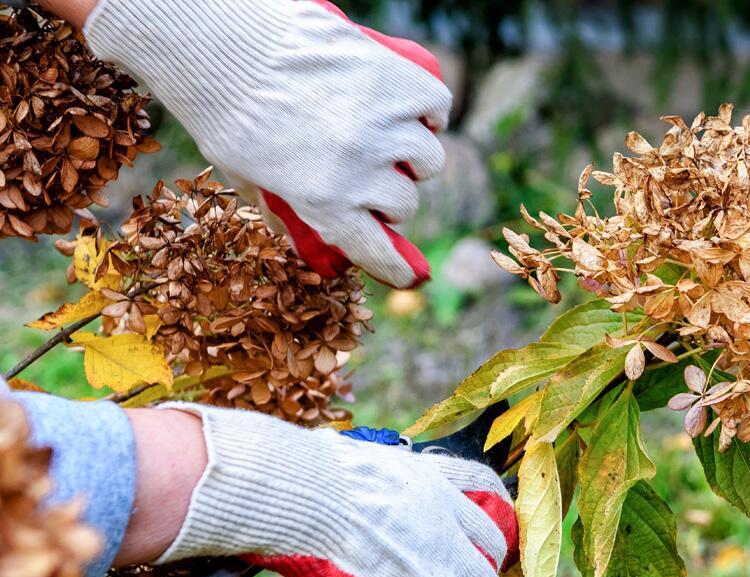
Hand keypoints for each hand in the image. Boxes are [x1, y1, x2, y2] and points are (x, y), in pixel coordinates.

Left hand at [83, 0, 449, 287]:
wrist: (227, 41)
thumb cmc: (224, 108)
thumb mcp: (243, 173)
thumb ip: (278, 209)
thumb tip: (303, 242)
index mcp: (324, 201)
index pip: (378, 252)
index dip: (396, 268)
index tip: (410, 275)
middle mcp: (363, 170)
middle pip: (404, 203)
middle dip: (390, 196)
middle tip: (372, 178)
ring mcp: (386, 124)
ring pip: (428, 159)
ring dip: (414, 155)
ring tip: (391, 139)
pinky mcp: (400, 81)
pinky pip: (437, 107)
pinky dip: (429, 111)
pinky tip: (410, 109)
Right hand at [151, 404, 516, 576]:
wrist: (299, 493)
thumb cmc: (300, 475)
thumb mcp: (343, 462)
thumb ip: (357, 478)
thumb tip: (328, 474)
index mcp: (423, 475)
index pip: (479, 488)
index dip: (480, 519)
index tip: (469, 539)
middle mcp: (445, 509)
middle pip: (489, 544)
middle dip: (473, 570)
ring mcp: (446, 550)